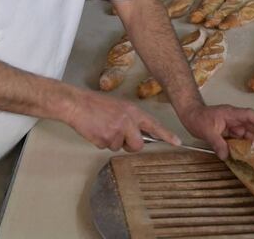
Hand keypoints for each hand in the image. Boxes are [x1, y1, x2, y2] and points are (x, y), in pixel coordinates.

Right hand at [61, 89, 179, 151]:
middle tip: (119, 137)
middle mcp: (128, 121)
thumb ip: (131, 119)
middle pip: (138, 145)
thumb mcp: (119, 107)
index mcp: (132, 111)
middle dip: (129, 145)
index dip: (166, 135)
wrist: (76, 104)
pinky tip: (95, 130)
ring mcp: (116, 131)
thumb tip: (139, 133)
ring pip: (120, 147)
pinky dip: (101, 142)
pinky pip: (106, 148)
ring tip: (102, 127)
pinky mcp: (105, 139)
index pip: (154, 124)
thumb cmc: (95, 104)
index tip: (177, 142)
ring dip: (112, 142)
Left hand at [176, 103, 253, 159]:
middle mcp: (236, 119)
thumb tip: (226, 156)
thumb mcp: (206, 131)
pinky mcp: (232, 133)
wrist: (190, 115)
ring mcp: (234, 126)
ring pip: (251, 135)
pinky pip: (243, 140)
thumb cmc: (198, 118)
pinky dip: (249, 148)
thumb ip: (217, 143)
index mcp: (232, 114)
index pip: (250, 116)